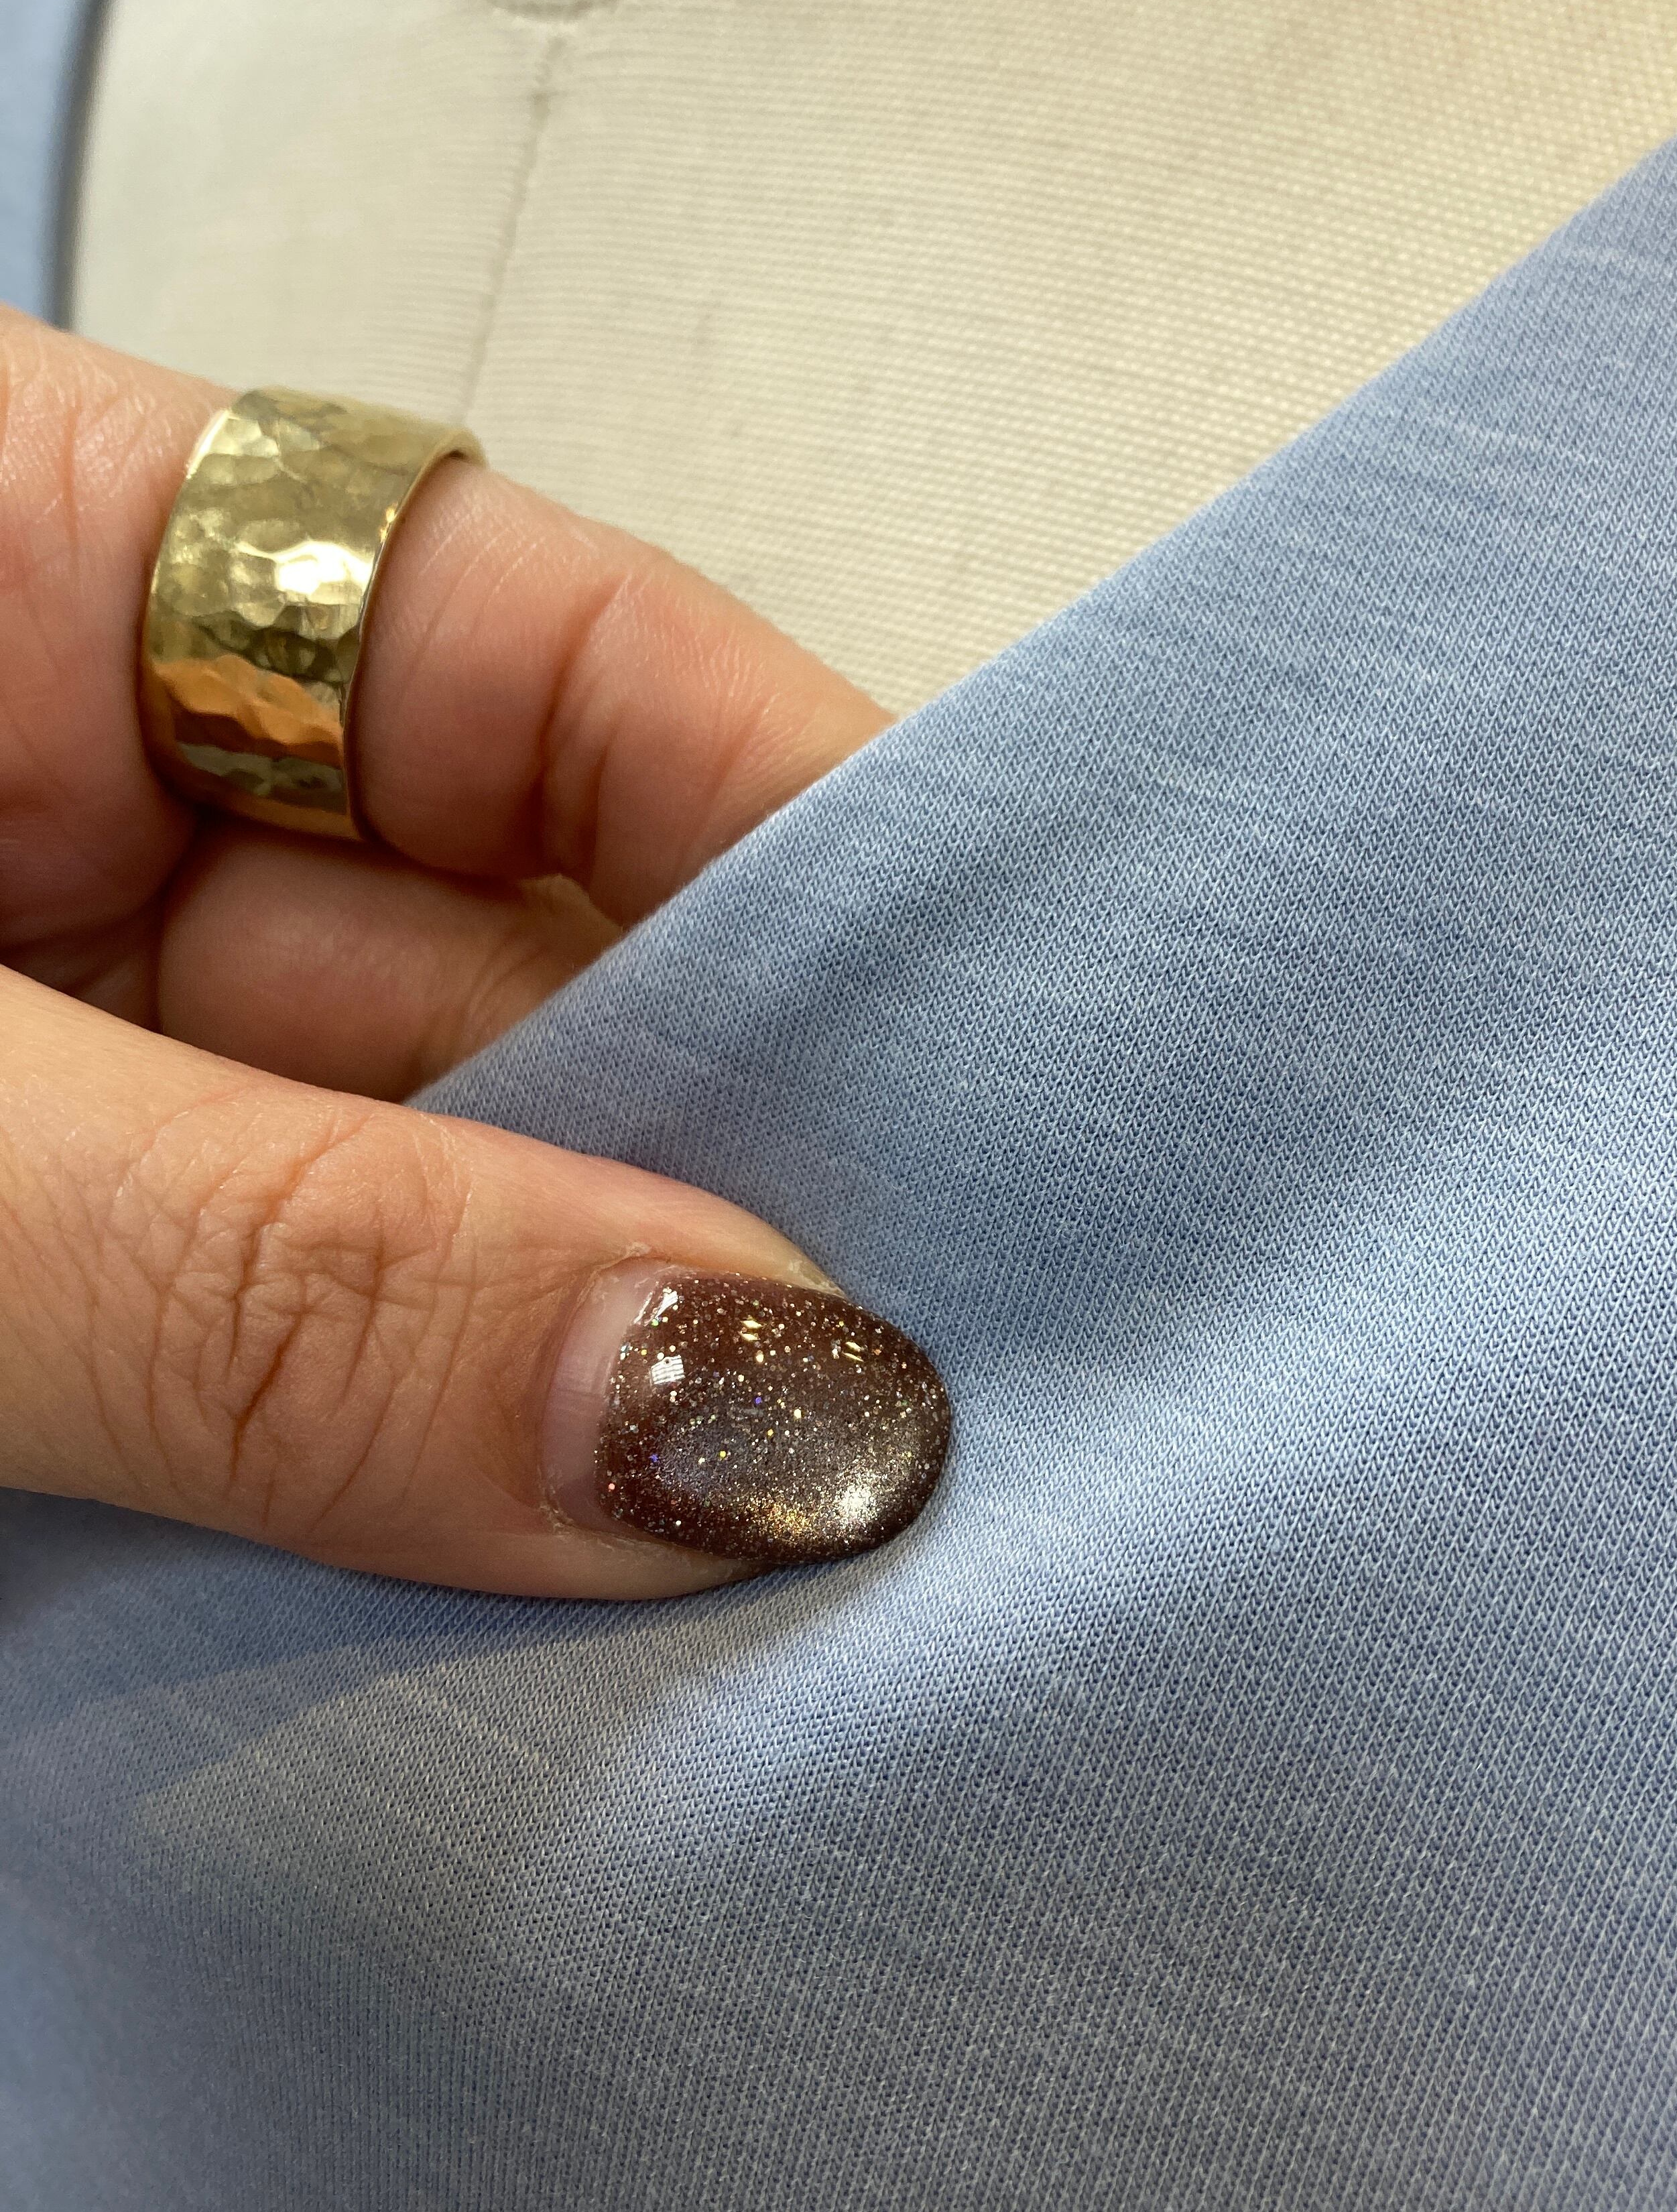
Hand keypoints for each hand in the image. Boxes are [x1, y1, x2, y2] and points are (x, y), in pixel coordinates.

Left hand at [0, 312, 949, 1594]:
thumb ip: (269, 1266)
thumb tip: (741, 1400)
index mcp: (23, 561)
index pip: (536, 650)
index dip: (806, 838)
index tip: (1039, 1062)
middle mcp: (66, 804)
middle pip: (515, 962)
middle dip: (712, 1185)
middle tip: (953, 1427)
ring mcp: (44, 1067)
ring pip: (404, 1210)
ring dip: (557, 1403)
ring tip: (794, 1596)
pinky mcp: (16, 1306)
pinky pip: (265, 1388)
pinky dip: (380, 1520)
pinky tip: (546, 1650)